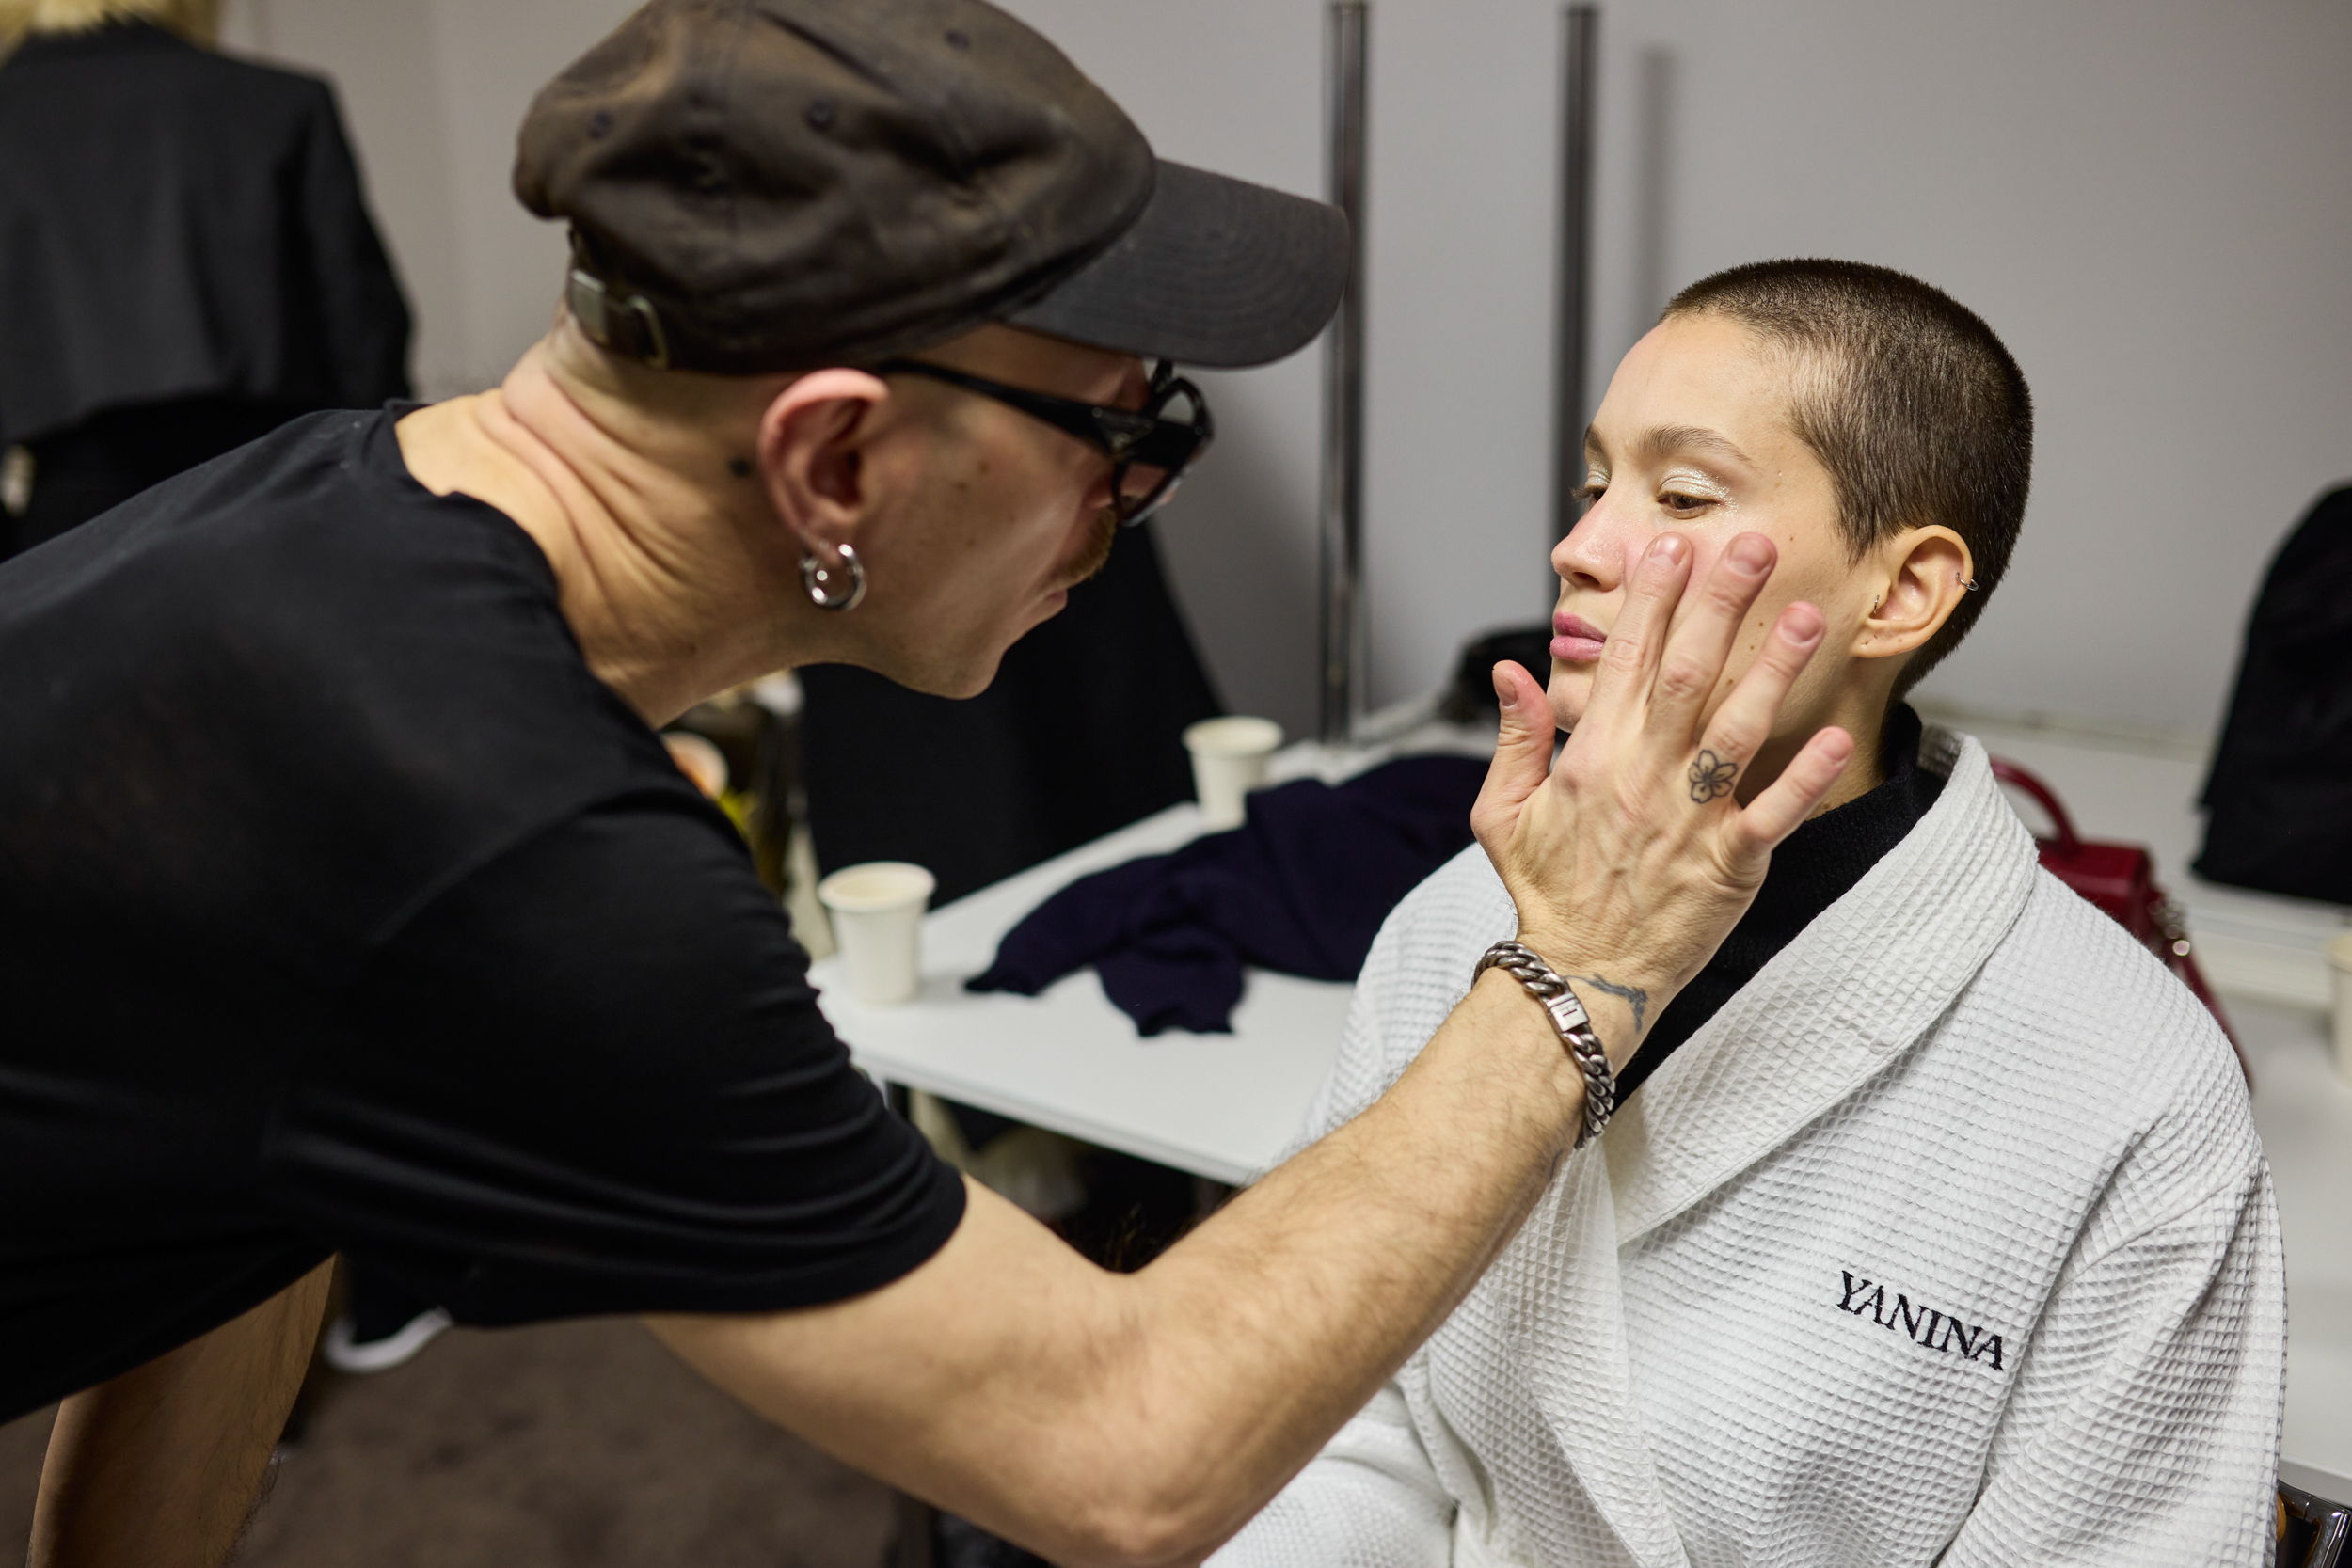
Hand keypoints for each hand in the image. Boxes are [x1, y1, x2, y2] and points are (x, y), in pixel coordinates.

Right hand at [1469, 532, 1855, 1062]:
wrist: (1579, 976)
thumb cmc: (1547, 894)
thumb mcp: (1502, 811)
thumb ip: (1516, 736)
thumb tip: (1510, 671)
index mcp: (1592, 758)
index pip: (1624, 661)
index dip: (1650, 601)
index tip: (1671, 549)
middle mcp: (1643, 778)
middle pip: (1688, 675)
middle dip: (1720, 606)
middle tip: (1752, 547)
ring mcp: (1689, 820)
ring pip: (1738, 730)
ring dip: (1773, 670)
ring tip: (1807, 616)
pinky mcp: (1729, 865)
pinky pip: (1774, 814)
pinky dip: (1806, 778)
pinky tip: (1833, 736)